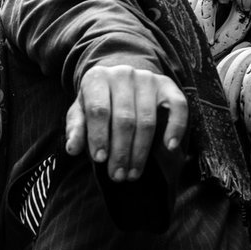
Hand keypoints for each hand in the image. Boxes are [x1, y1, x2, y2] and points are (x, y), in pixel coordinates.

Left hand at [65, 65, 188, 182]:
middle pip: (124, 119)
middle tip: (118, 175)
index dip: (99, 136)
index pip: (98, 110)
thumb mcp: (80, 111)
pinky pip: (178, 107)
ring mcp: (147, 78)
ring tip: (133, 173)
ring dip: (140, 151)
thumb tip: (72, 149)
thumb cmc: (97, 101)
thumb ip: (76, 128)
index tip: (100, 160)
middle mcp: (123, 74)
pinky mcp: (167, 85)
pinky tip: (169, 147)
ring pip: (147, 120)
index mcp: (97, 77)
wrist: (119, 80)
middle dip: (121, 152)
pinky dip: (176, 127)